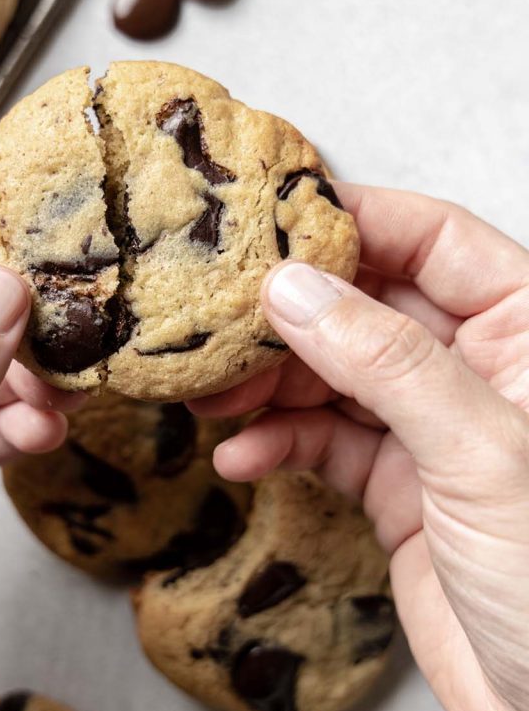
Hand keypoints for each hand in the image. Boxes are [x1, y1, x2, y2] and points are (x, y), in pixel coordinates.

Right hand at [191, 184, 528, 710]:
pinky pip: (326, 443)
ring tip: (212, 397)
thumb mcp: (480, 453)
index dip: (351, 222)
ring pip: (335, 374)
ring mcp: (433, 430)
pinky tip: (240, 458)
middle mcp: (477, 368)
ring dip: (270, 382)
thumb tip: (294, 289)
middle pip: (367, 304)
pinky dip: (279, 445)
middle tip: (217, 327)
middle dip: (290, 314)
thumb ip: (387, 362)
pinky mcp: (399, 488)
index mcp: (526, 331)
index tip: (267, 224)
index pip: (432, 239)